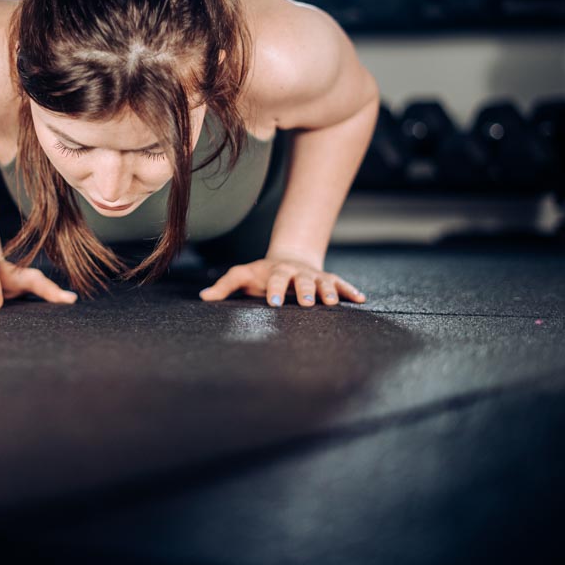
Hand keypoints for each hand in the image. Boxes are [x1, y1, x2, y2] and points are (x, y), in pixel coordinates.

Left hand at [198, 255, 365, 306]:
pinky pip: (341, 285)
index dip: (274, 290)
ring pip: (323, 282)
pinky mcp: (329, 281)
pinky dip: (350, 291)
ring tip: (333, 303)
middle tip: (307, 303)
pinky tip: (361, 300)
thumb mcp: (242, 276)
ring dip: (329, 292)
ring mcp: (314, 276)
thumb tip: (203, 297)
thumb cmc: (261, 274)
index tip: (273, 303)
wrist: (289, 260)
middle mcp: (297, 273)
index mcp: (276, 272)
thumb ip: (224, 286)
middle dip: (304, 291)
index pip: (274, 280)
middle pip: (301, 280)